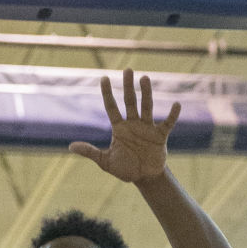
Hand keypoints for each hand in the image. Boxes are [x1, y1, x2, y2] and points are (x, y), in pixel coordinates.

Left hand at [69, 70, 179, 184]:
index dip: (108, 94)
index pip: (112, 107)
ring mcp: (147, 128)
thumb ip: (90, 152)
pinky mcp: (160, 136)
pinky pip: (167, 123)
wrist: (144, 177)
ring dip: (146, 94)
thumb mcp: (105, 161)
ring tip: (145, 78)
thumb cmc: (124, 168)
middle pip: (130, 101)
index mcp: (119, 128)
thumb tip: (70, 147)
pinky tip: (176, 105)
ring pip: (147, 107)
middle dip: (128, 86)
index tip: (104, 78)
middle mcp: (133, 124)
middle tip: (128, 70)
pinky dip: (172, 115)